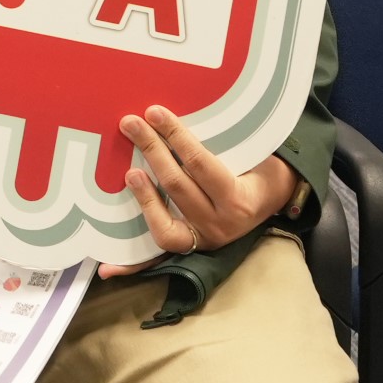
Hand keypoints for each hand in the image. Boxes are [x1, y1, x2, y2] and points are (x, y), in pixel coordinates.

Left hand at [99, 104, 298, 277]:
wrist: (275, 201)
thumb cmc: (258, 170)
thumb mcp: (252, 155)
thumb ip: (223, 143)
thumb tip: (174, 119)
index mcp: (237, 197)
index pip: (200, 163)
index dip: (176, 136)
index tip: (155, 113)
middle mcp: (220, 223)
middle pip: (178, 186)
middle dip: (152, 151)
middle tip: (130, 124)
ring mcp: (203, 239)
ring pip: (165, 222)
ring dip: (142, 196)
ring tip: (127, 172)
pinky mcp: (190, 249)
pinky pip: (158, 257)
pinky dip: (133, 265)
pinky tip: (107, 269)